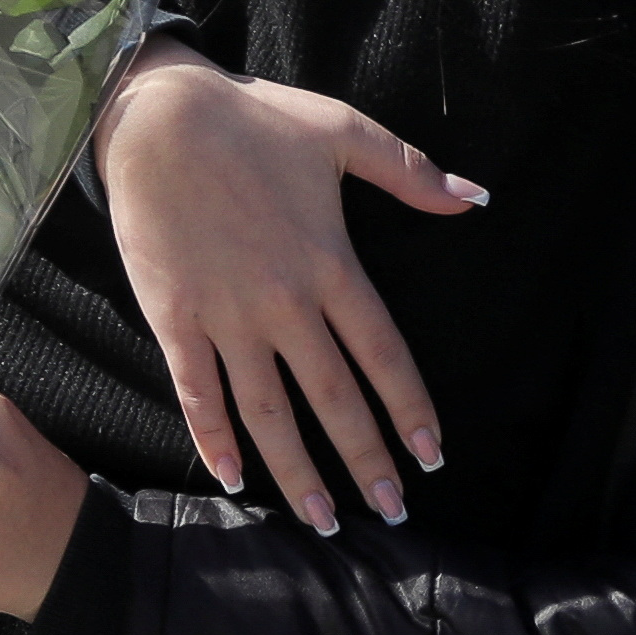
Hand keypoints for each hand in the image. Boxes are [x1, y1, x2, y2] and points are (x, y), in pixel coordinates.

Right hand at [93, 36, 482, 534]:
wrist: (158, 115)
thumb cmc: (254, 119)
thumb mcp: (343, 131)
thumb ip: (410, 172)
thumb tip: (477, 197)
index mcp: (330, 263)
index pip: (383, 354)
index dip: (409, 410)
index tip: (432, 458)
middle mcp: (283, 302)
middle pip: (333, 398)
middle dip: (366, 460)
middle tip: (391, 513)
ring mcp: (226, 315)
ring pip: (268, 411)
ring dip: (297, 470)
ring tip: (322, 519)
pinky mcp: (175, 318)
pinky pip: (197, 392)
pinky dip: (213, 439)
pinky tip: (232, 478)